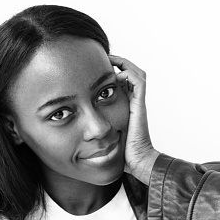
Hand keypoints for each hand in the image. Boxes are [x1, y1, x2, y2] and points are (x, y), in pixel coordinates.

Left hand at [109, 55, 159, 184]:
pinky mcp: (139, 106)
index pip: (124, 83)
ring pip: (137, 74)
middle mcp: (134, 103)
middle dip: (119, 63)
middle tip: (104, 58)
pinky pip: (139, 82)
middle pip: (132, 74)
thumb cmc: (122, 153)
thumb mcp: (105, 135)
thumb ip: (98, 128)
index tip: (97, 68)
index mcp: (127, 107)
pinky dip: (129, 73)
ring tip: (110, 59)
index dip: (114, 72)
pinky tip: (116, 73)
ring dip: (124, 64)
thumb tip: (80, 130)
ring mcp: (138, 103)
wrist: (137, 161)